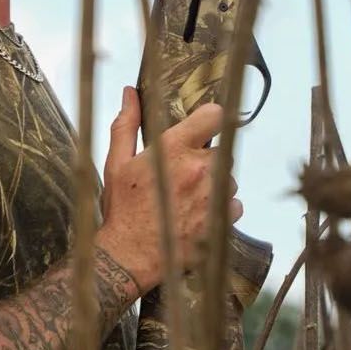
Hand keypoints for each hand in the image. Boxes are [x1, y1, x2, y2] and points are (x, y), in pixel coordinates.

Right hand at [95, 86, 243, 293]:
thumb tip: (130, 93)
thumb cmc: (121, 209)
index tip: (202, 128)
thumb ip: (127, 124)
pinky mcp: (223, 220)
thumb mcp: (117, 163)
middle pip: (221, 150)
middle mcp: (199, 169)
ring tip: (186, 198)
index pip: (214, 115)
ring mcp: (214, 196)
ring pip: (228, 178)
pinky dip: (220, 207)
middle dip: (206, 158)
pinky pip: (233, 204)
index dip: (209, 119)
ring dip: (213, 184)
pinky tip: (196, 214)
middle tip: (182, 174)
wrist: (129, 257)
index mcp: (174, 149)